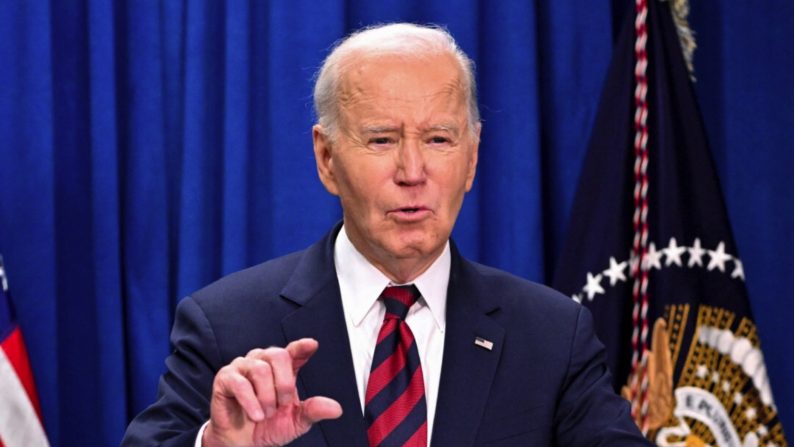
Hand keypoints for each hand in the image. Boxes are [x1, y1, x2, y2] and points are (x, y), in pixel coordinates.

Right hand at [203, 338, 342, 446]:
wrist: (243, 443)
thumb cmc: (268, 426)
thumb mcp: (296, 421)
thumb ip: (313, 411)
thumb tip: (335, 408)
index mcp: (283, 369)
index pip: (294, 351)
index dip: (302, 346)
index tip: (312, 345)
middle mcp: (263, 362)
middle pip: (278, 355)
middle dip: (284, 383)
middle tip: (281, 404)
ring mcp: (243, 367)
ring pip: (260, 369)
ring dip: (266, 397)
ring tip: (265, 414)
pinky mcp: (225, 378)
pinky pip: (240, 383)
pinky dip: (250, 402)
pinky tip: (255, 415)